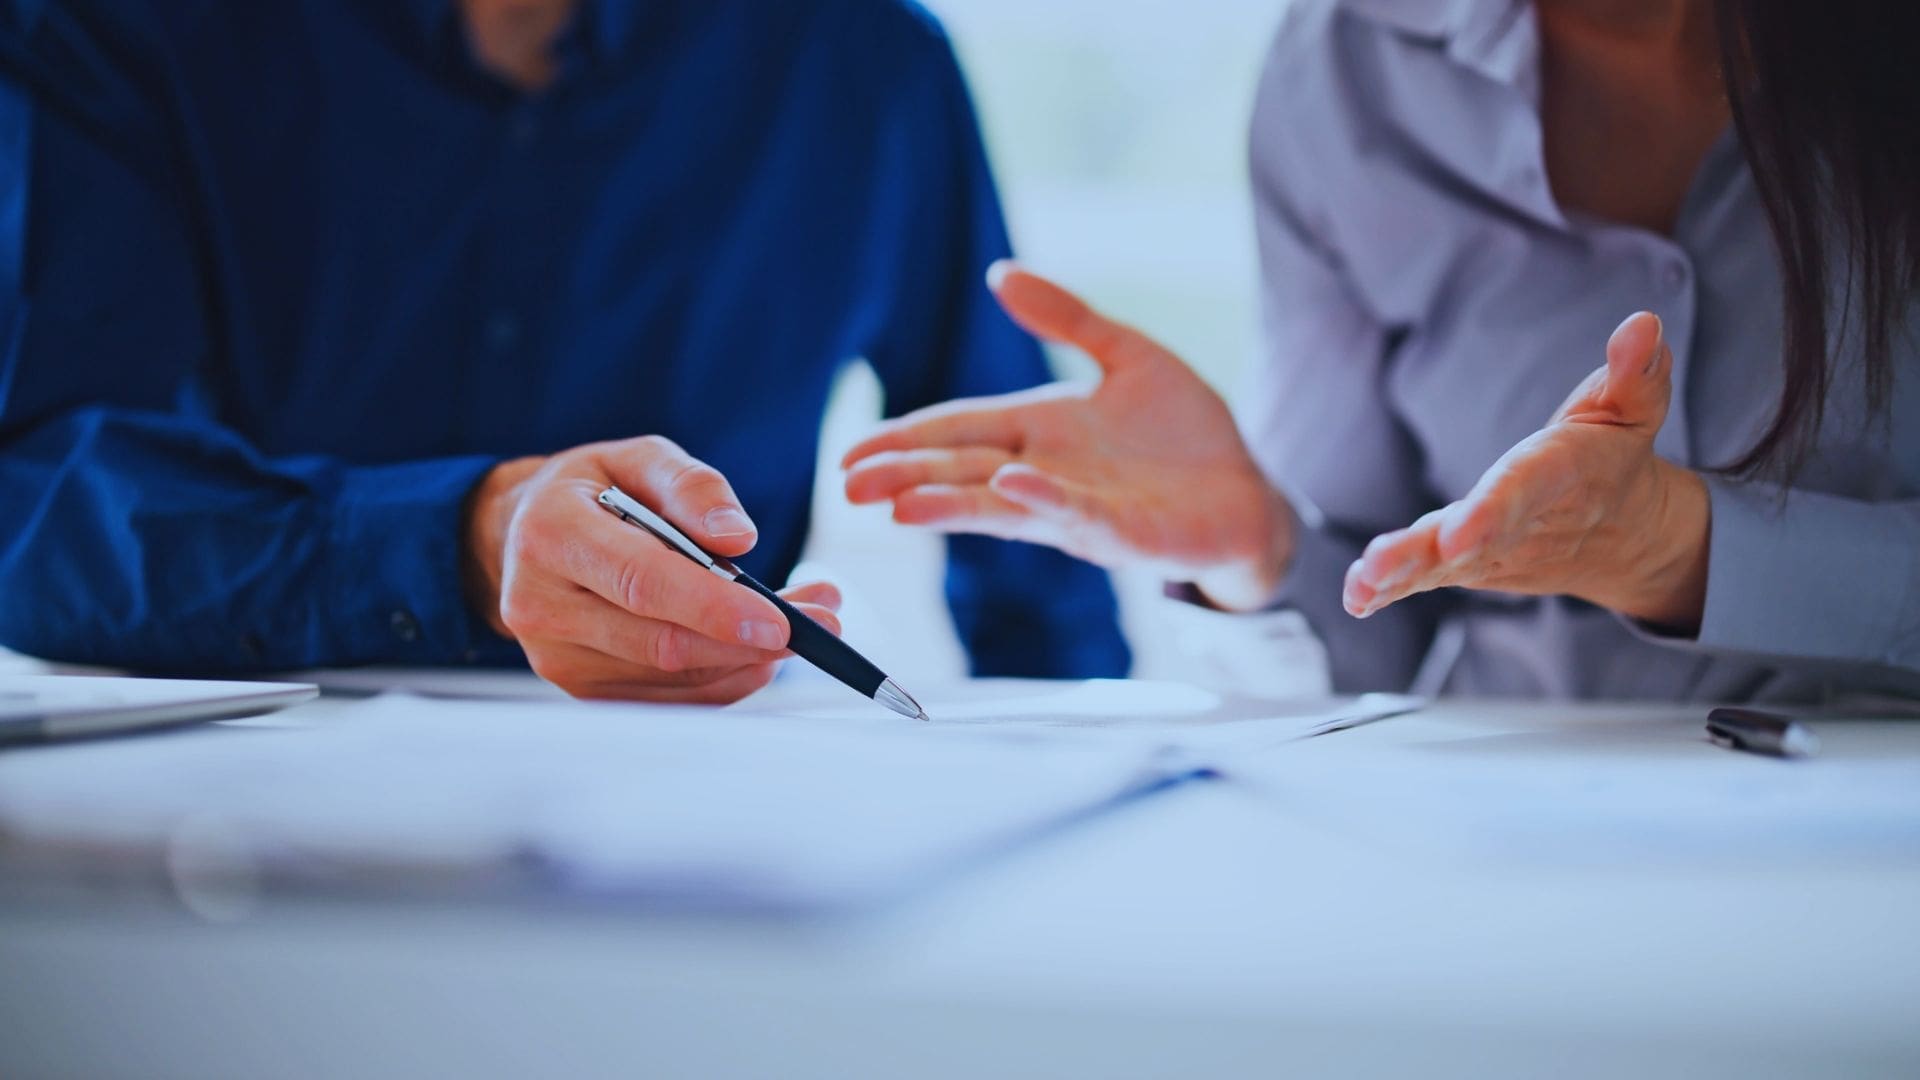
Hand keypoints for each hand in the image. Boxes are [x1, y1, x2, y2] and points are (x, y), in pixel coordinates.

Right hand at [464, 436, 841, 701]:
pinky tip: (755, 650)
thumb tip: (738, 538)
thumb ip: (692, 486)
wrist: (525, 535)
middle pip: (662, 643)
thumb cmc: (592, 492)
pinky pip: (669, 699)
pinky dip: (724, 678)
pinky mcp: (581, 690)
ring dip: (748, 659)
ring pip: (672, 679)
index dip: (714, 607)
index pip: (642, 583)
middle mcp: (543, 606)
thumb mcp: (638, 457)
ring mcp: (558, 658)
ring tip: (800, 623)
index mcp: (552, 536)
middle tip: (820, 620)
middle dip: (750, 639)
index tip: (780, 621)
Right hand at [842, 262, 1292, 609]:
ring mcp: (1078, 507)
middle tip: (847, 486)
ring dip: (950, 505)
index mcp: (1039, 430)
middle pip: (962, 471)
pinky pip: (1072, 514)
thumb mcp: (1125, 355)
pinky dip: (1038, 501)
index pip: (958, 429)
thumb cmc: (1186, 433)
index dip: (907, 438)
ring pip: (1000, 505)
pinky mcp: (1120, 532)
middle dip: (905, 477)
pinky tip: (1008, 486)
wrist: (1249, 491)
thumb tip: (1000, 273)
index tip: (851, 451)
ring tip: (897, 506)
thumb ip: (1066, 318)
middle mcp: (1044, 473)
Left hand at [1343, 312, 1709, 628]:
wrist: (1620, 535)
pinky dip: (1389, 591)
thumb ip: (1635, 373)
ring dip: (1398, 575)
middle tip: (1380, 565)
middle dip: (1426, 553)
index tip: (1457, 534)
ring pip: (1441, 566)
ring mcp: (1492, 552)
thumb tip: (1642, 325)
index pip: (1523, 491)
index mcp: (1560, 477)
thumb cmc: (1611, 457)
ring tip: (1359, 585)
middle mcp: (1522, 524)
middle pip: (1471, 540)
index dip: (1491, 511)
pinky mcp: (1467, 566)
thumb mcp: (1634, 409)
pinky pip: (1426, 579)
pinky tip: (1355, 598)